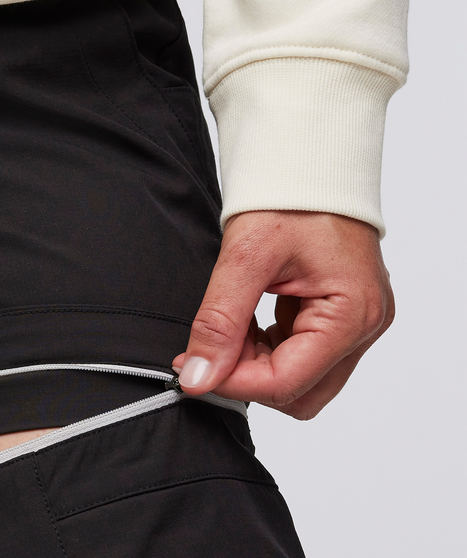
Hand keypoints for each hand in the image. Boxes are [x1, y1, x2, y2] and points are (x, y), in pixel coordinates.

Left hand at [173, 211, 394, 418]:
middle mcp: (365, 326)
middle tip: (210, 347)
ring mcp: (358, 325)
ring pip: (300, 384)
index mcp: (352, 313)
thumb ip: (219, 322)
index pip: (287, 384)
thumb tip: (199, 377)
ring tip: (230, 327)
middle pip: (299, 395)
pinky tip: (245, 323)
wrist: (310, 161)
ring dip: (257, 366)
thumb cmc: (291, 196)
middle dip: (249, 379)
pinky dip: (266, 351)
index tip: (192, 368)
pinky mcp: (342, 319)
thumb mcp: (245, 257)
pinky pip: (301, 359)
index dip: (232, 382)